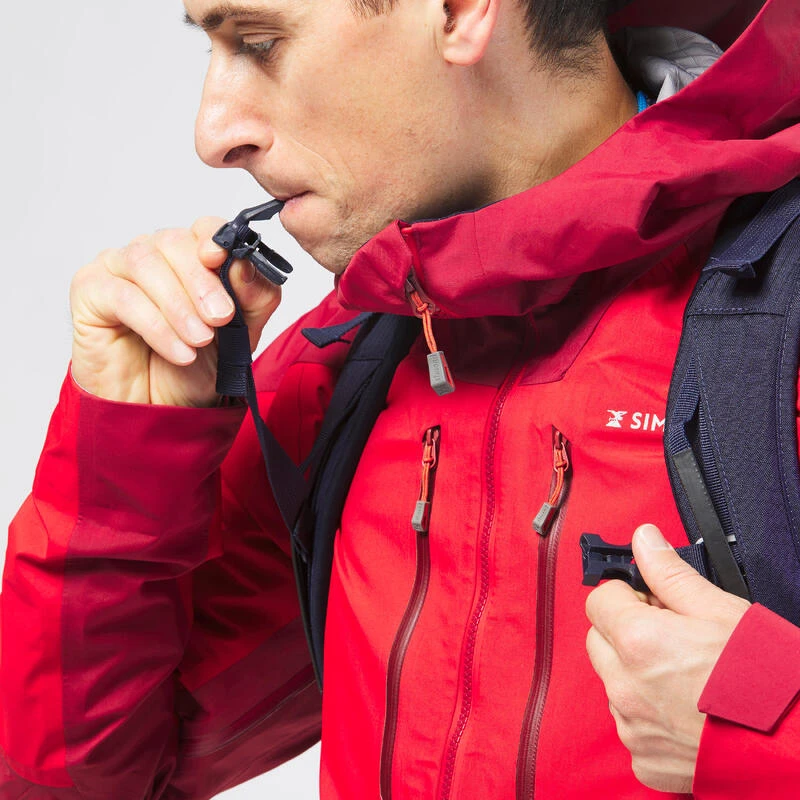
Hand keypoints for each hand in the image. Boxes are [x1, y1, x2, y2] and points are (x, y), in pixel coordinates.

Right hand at [70, 217, 279, 406]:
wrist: (159, 408)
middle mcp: (153, 254)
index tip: (223, 261)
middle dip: (202, 283)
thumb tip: (244, 262)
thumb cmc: (195, 367)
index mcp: (191, 256)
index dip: (215, 239)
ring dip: (179, 306)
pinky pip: (122, 296)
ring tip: (200, 340)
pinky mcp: (90, 290)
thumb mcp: (241, 334)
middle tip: (220, 318)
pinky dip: (156, 325)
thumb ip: (254, 296)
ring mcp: (118, 268)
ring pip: (145, 264)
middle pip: (174, 243)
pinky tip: (179, 352)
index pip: (204, 228)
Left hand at [585, 524, 750, 792]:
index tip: (650, 601)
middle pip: (599, 641)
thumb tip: (643, 539)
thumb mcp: (720, 610)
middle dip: (625, 632)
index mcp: (638, 641)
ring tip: (686, 677)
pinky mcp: (645, 761)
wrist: (796, 750)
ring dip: (635, 674)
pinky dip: (649, 717)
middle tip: (671, 636)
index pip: (599, 600)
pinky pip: (631, 726)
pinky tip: (686, 711)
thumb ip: (669, 573)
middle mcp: (625, 686)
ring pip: (613, 684)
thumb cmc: (764, 680)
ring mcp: (633, 727)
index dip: (626, 595)